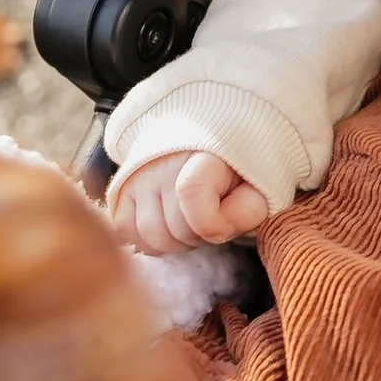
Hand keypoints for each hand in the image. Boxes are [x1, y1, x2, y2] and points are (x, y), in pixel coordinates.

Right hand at [110, 151, 269, 255]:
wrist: (205, 137)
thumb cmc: (237, 169)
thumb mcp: (259, 184)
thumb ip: (248, 209)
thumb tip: (217, 231)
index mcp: (205, 153)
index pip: (192, 190)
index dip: (209, 223)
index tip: (222, 230)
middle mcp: (164, 160)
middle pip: (174, 226)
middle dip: (198, 237)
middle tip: (210, 223)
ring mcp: (139, 174)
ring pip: (150, 235)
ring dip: (174, 243)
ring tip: (190, 225)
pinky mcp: (122, 187)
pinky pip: (127, 232)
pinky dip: (148, 242)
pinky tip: (168, 229)